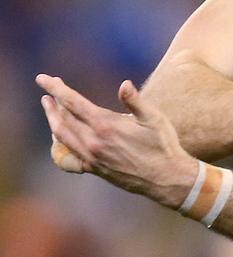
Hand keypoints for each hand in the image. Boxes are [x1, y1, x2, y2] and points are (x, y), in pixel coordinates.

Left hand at [36, 74, 197, 207]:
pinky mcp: (94, 169)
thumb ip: (136, 100)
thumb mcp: (154, 118)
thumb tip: (124, 84)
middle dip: (53, 101)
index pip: (72, 102)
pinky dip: (60, 143)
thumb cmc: (163, 145)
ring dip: (53, 120)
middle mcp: (94, 142)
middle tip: (49, 90)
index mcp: (106, 125)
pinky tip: (61, 136)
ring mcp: (92, 157)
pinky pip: (68, 155)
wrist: (166, 178)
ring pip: (62, 136)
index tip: (43, 78)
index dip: (55, 88)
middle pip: (63, 118)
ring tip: (50, 108)